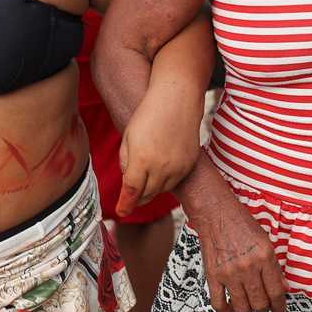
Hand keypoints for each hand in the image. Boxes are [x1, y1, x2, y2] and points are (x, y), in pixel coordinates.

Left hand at [117, 89, 201, 216]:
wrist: (177, 99)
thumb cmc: (149, 114)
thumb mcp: (128, 137)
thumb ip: (126, 163)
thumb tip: (129, 182)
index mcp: (142, 160)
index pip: (132, 192)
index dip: (125, 205)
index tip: (121, 212)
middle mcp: (162, 167)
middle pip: (146, 195)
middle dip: (137, 197)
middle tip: (131, 195)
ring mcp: (178, 167)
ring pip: (161, 190)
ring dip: (151, 188)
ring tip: (147, 173)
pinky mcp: (189, 164)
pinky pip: (175, 182)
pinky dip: (166, 180)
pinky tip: (162, 167)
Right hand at [193, 193, 286, 311]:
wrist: (216, 212)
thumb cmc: (240, 223)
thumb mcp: (265, 241)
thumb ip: (274, 266)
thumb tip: (283, 287)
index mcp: (264, 256)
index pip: (276, 291)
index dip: (279, 306)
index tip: (279, 311)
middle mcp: (248, 266)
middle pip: (260, 303)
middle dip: (264, 308)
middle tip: (263, 305)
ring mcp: (229, 273)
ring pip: (242, 307)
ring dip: (247, 309)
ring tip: (248, 303)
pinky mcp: (213, 276)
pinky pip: (219, 303)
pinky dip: (226, 311)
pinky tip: (230, 308)